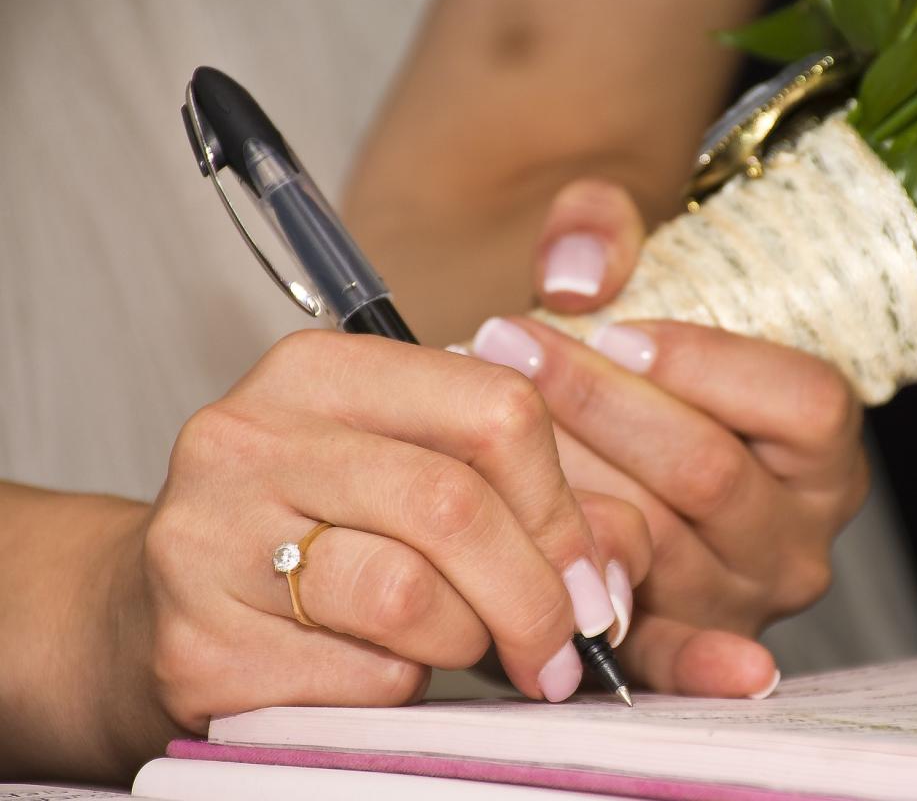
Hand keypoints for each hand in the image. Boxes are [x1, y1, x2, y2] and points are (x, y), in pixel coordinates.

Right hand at [119, 332, 648, 759]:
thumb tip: (620, 564)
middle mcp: (250, 435)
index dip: (564, 507)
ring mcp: (207, 537)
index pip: (495, 408)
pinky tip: (374, 672)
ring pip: (410, 596)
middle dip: (535, 595)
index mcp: (320, 370)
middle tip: (560, 651)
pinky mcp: (196, 641)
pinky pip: (359, 677)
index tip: (591, 579)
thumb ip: (529, 500)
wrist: (153, 610)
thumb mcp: (414, 479)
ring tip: (456, 646)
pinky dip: (399, 689)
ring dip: (465, 642)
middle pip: (455, 505)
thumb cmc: (314, 537)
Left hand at [471, 180, 869, 697]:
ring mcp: (742, 598)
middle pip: (707, 470)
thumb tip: (572, 271)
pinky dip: (636, 651)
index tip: (612, 328)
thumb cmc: (634, 362)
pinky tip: (596, 625)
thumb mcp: (635, 272)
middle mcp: (800, 532)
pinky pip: (664, 658)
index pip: (803, 401)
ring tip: (489, 424)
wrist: (607, 441)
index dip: (706, 363)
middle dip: (598, 405)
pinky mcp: (680, 647)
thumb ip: (604, 226)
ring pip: (651, 539)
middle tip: (507, 345)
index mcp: (823, 445)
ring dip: (562, 479)